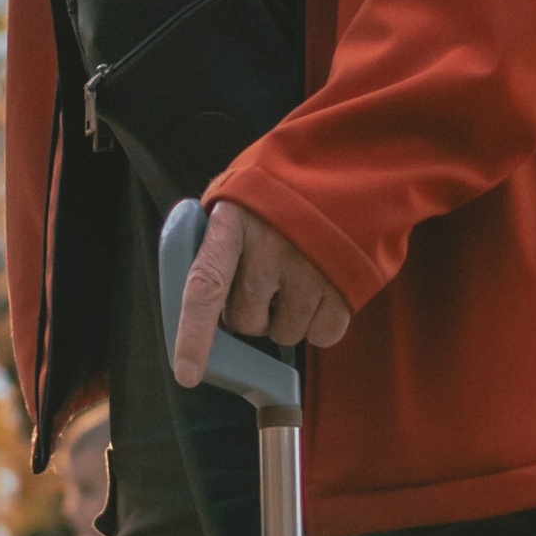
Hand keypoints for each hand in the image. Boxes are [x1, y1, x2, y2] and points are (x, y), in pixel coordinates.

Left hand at [171, 202, 350, 387]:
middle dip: (247, 314)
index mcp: (233, 222)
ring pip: (283, 334)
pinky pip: (322, 336)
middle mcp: (271, 248)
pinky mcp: (345, 285)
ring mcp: (311, 268)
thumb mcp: (237, 193)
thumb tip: (193, 287)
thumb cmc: (281, 184)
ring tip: (294, 276)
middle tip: (260, 281)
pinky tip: (319, 289)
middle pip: (245, 320)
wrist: (348, 162)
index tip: (187, 373)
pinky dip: (319, 324)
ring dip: (284, 319)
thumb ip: (214, 236)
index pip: (205, 286)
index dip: (193, 334)